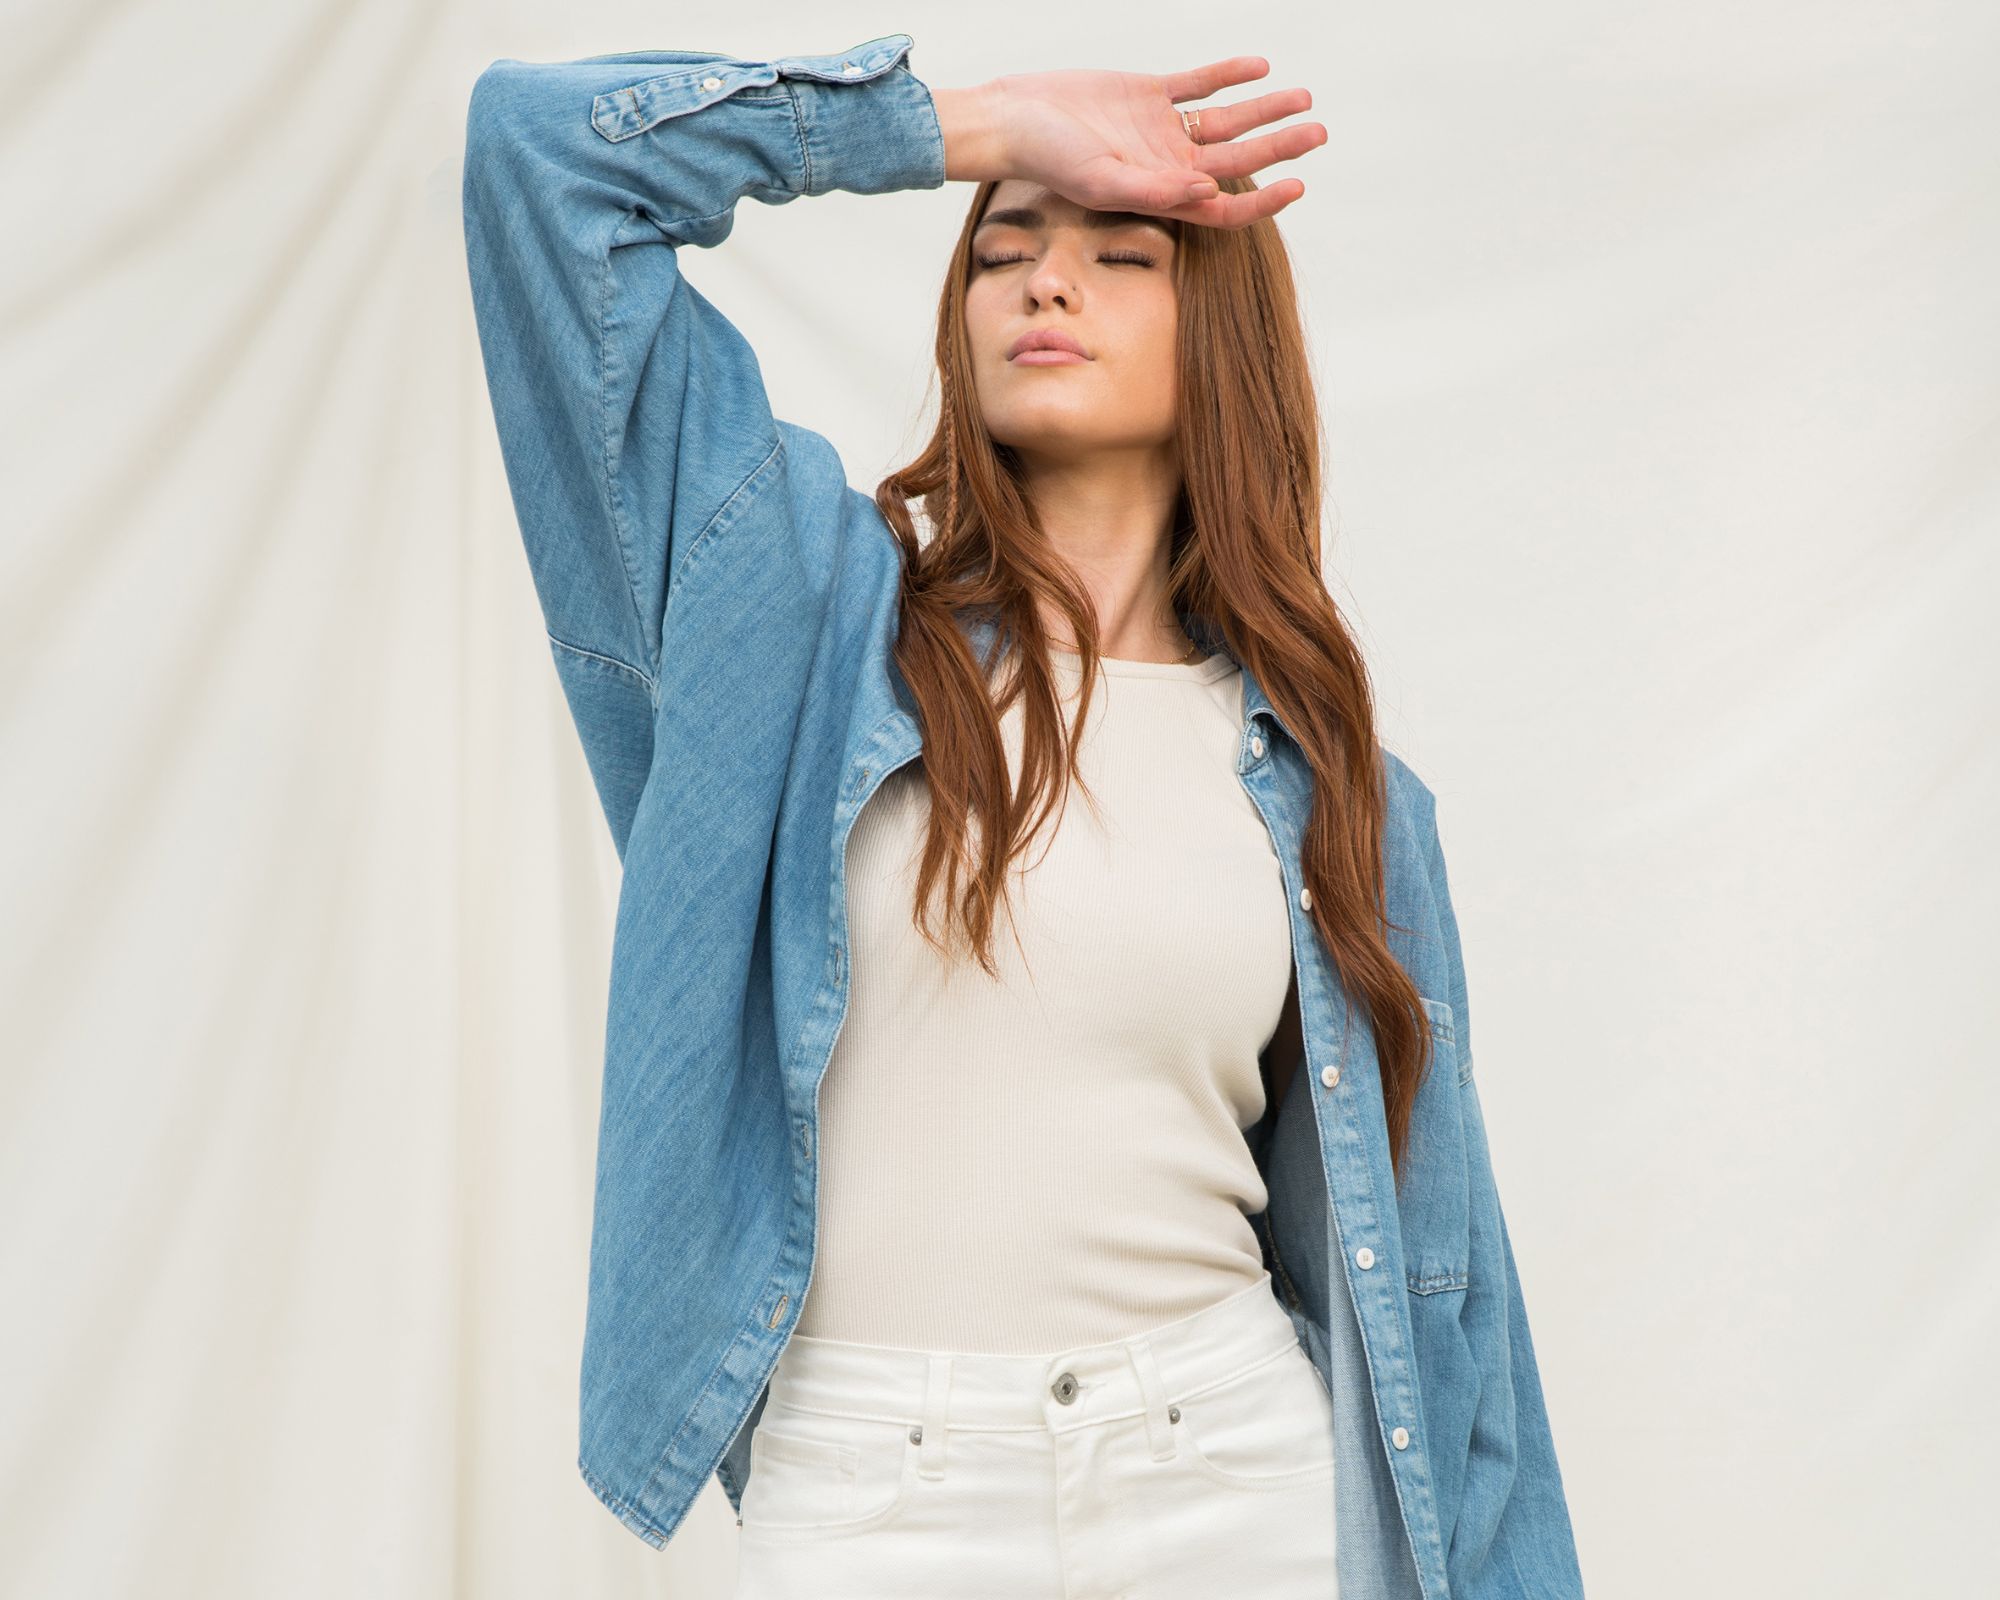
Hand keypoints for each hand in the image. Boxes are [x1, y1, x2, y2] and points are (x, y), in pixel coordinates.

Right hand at [983, 55, 1324, 228]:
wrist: (1012, 119)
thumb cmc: (1048, 159)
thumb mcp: (1102, 182)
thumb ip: (1156, 189)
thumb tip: (1211, 191)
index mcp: (1161, 195)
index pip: (1224, 208)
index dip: (1263, 202)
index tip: (1298, 185)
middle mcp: (1166, 165)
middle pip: (1237, 160)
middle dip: (1280, 146)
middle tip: (1318, 132)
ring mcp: (1159, 129)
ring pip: (1227, 121)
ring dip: (1264, 109)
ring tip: (1304, 97)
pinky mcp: (1147, 93)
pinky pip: (1198, 84)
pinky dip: (1228, 75)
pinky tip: (1258, 65)